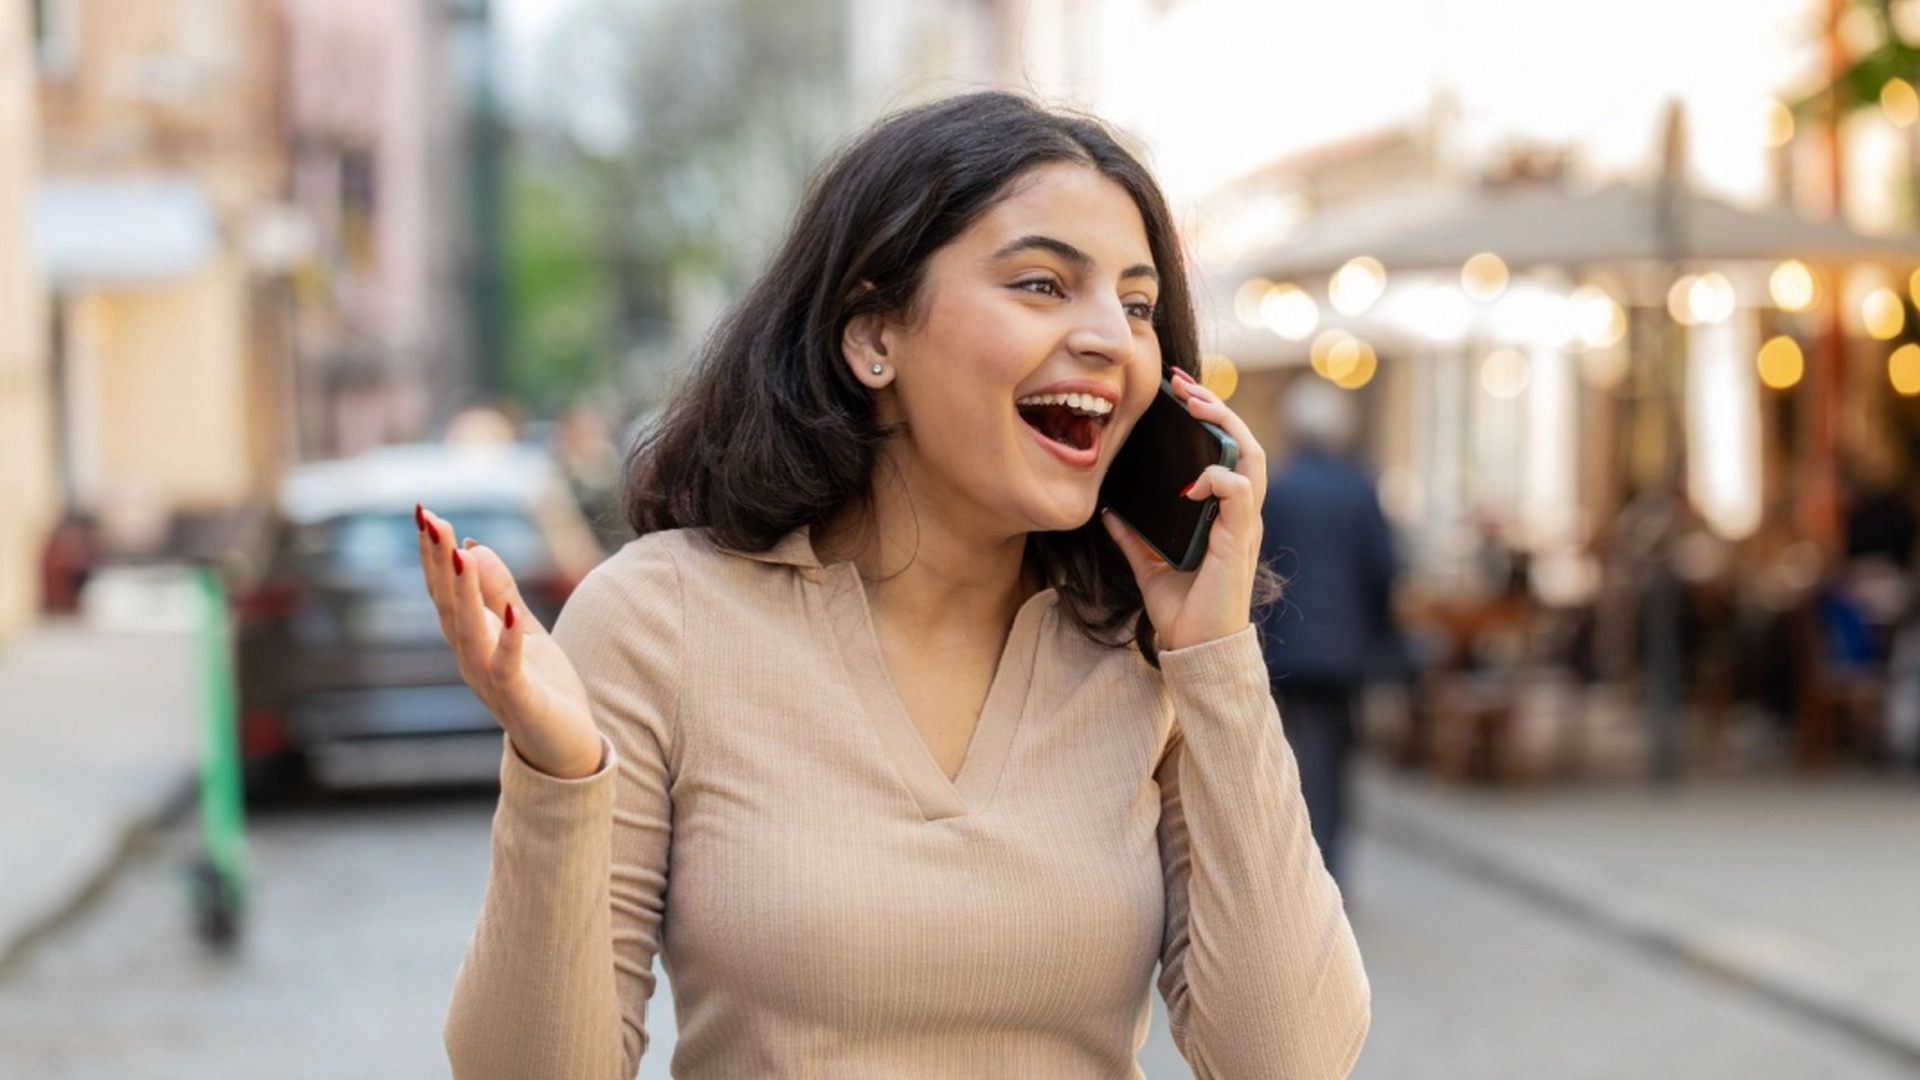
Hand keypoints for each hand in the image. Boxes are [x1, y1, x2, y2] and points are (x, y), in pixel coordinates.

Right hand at [416, 505, 602, 778]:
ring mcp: (489, 681)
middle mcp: (470, 658)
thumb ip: (500, 592)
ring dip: (463, 592)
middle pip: (447, 605)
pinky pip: (508, 668)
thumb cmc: (542, 688)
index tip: (426, 514)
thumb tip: (474, 545)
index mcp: (470, 639)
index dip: (435, 554)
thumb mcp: (522, 628)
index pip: (445, 591)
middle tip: (428, 519)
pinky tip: (507, 612)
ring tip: (457, 553)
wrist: (563, 748)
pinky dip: (507, 639)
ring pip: (469, 632)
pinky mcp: (518, 700)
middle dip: (438, 561)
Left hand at [1103, 368, 1267, 651]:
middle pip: (1243, 440)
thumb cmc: (1183, 610)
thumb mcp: (1148, 564)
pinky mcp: (1240, 540)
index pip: (1226, 449)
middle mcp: (1240, 512)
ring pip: (1251, 456)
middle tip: (1183, 384)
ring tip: (1196, 404)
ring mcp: (1244, 524)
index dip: (1209, 415)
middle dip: (1216, 406)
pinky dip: (1218, 478)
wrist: (1196, 650)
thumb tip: (1107, 510)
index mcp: (1223, 512)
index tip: (1178, 390)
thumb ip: (1133, 536)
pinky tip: (1192, 482)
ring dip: (1225, 424)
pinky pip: (1241, 493)